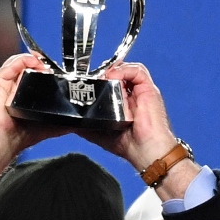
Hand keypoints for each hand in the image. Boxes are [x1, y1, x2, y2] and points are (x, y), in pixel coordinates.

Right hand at [0, 53, 72, 183]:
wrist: (3, 141)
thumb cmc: (17, 137)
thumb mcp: (44, 125)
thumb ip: (59, 121)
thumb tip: (76, 122)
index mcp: (15, 94)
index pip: (27, 74)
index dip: (40, 69)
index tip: (53, 71)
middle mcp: (6, 87)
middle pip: (22, 66)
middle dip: (39, 65)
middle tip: (51, 69)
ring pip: (17, 62)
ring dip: (34, 62)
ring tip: (45, 68)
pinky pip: (12, 64)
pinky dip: (26, 60)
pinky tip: (36, 65)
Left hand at [78, 62, 199, 198]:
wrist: (144, 151)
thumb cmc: (129, 146)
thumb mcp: (100, 134)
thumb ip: (87, 125)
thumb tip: (71, 122)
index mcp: (124, 103)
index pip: (113, 82)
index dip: (102, 79)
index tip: (91, 82)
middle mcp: (133, 95)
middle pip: (119, 73)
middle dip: (105, 73)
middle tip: (95, 80)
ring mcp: (141, 91)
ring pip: (128, 69)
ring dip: (114, 71)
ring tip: (104, 79)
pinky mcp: (149, 89)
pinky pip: (138, 71)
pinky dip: (124, 71)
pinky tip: (114, 79)